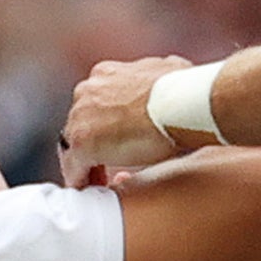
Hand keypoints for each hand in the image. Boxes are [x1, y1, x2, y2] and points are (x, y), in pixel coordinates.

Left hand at [63, 57, 195, 177]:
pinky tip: (89, 189)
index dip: (105, 125)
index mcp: (107, 74)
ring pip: (75, 144)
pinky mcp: (84, 142)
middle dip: (96, 142)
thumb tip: (173, 72)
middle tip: (107, 163)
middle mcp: (89, 90)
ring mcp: (82, 115)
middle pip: (81, 122)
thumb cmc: (186, 90)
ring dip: (87, 161)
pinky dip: (80, 179)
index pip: (96, 103)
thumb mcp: (170, 71)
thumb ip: (160, 77)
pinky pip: (74, 166)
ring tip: (98, 180)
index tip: (117, 139)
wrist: (184, 102)